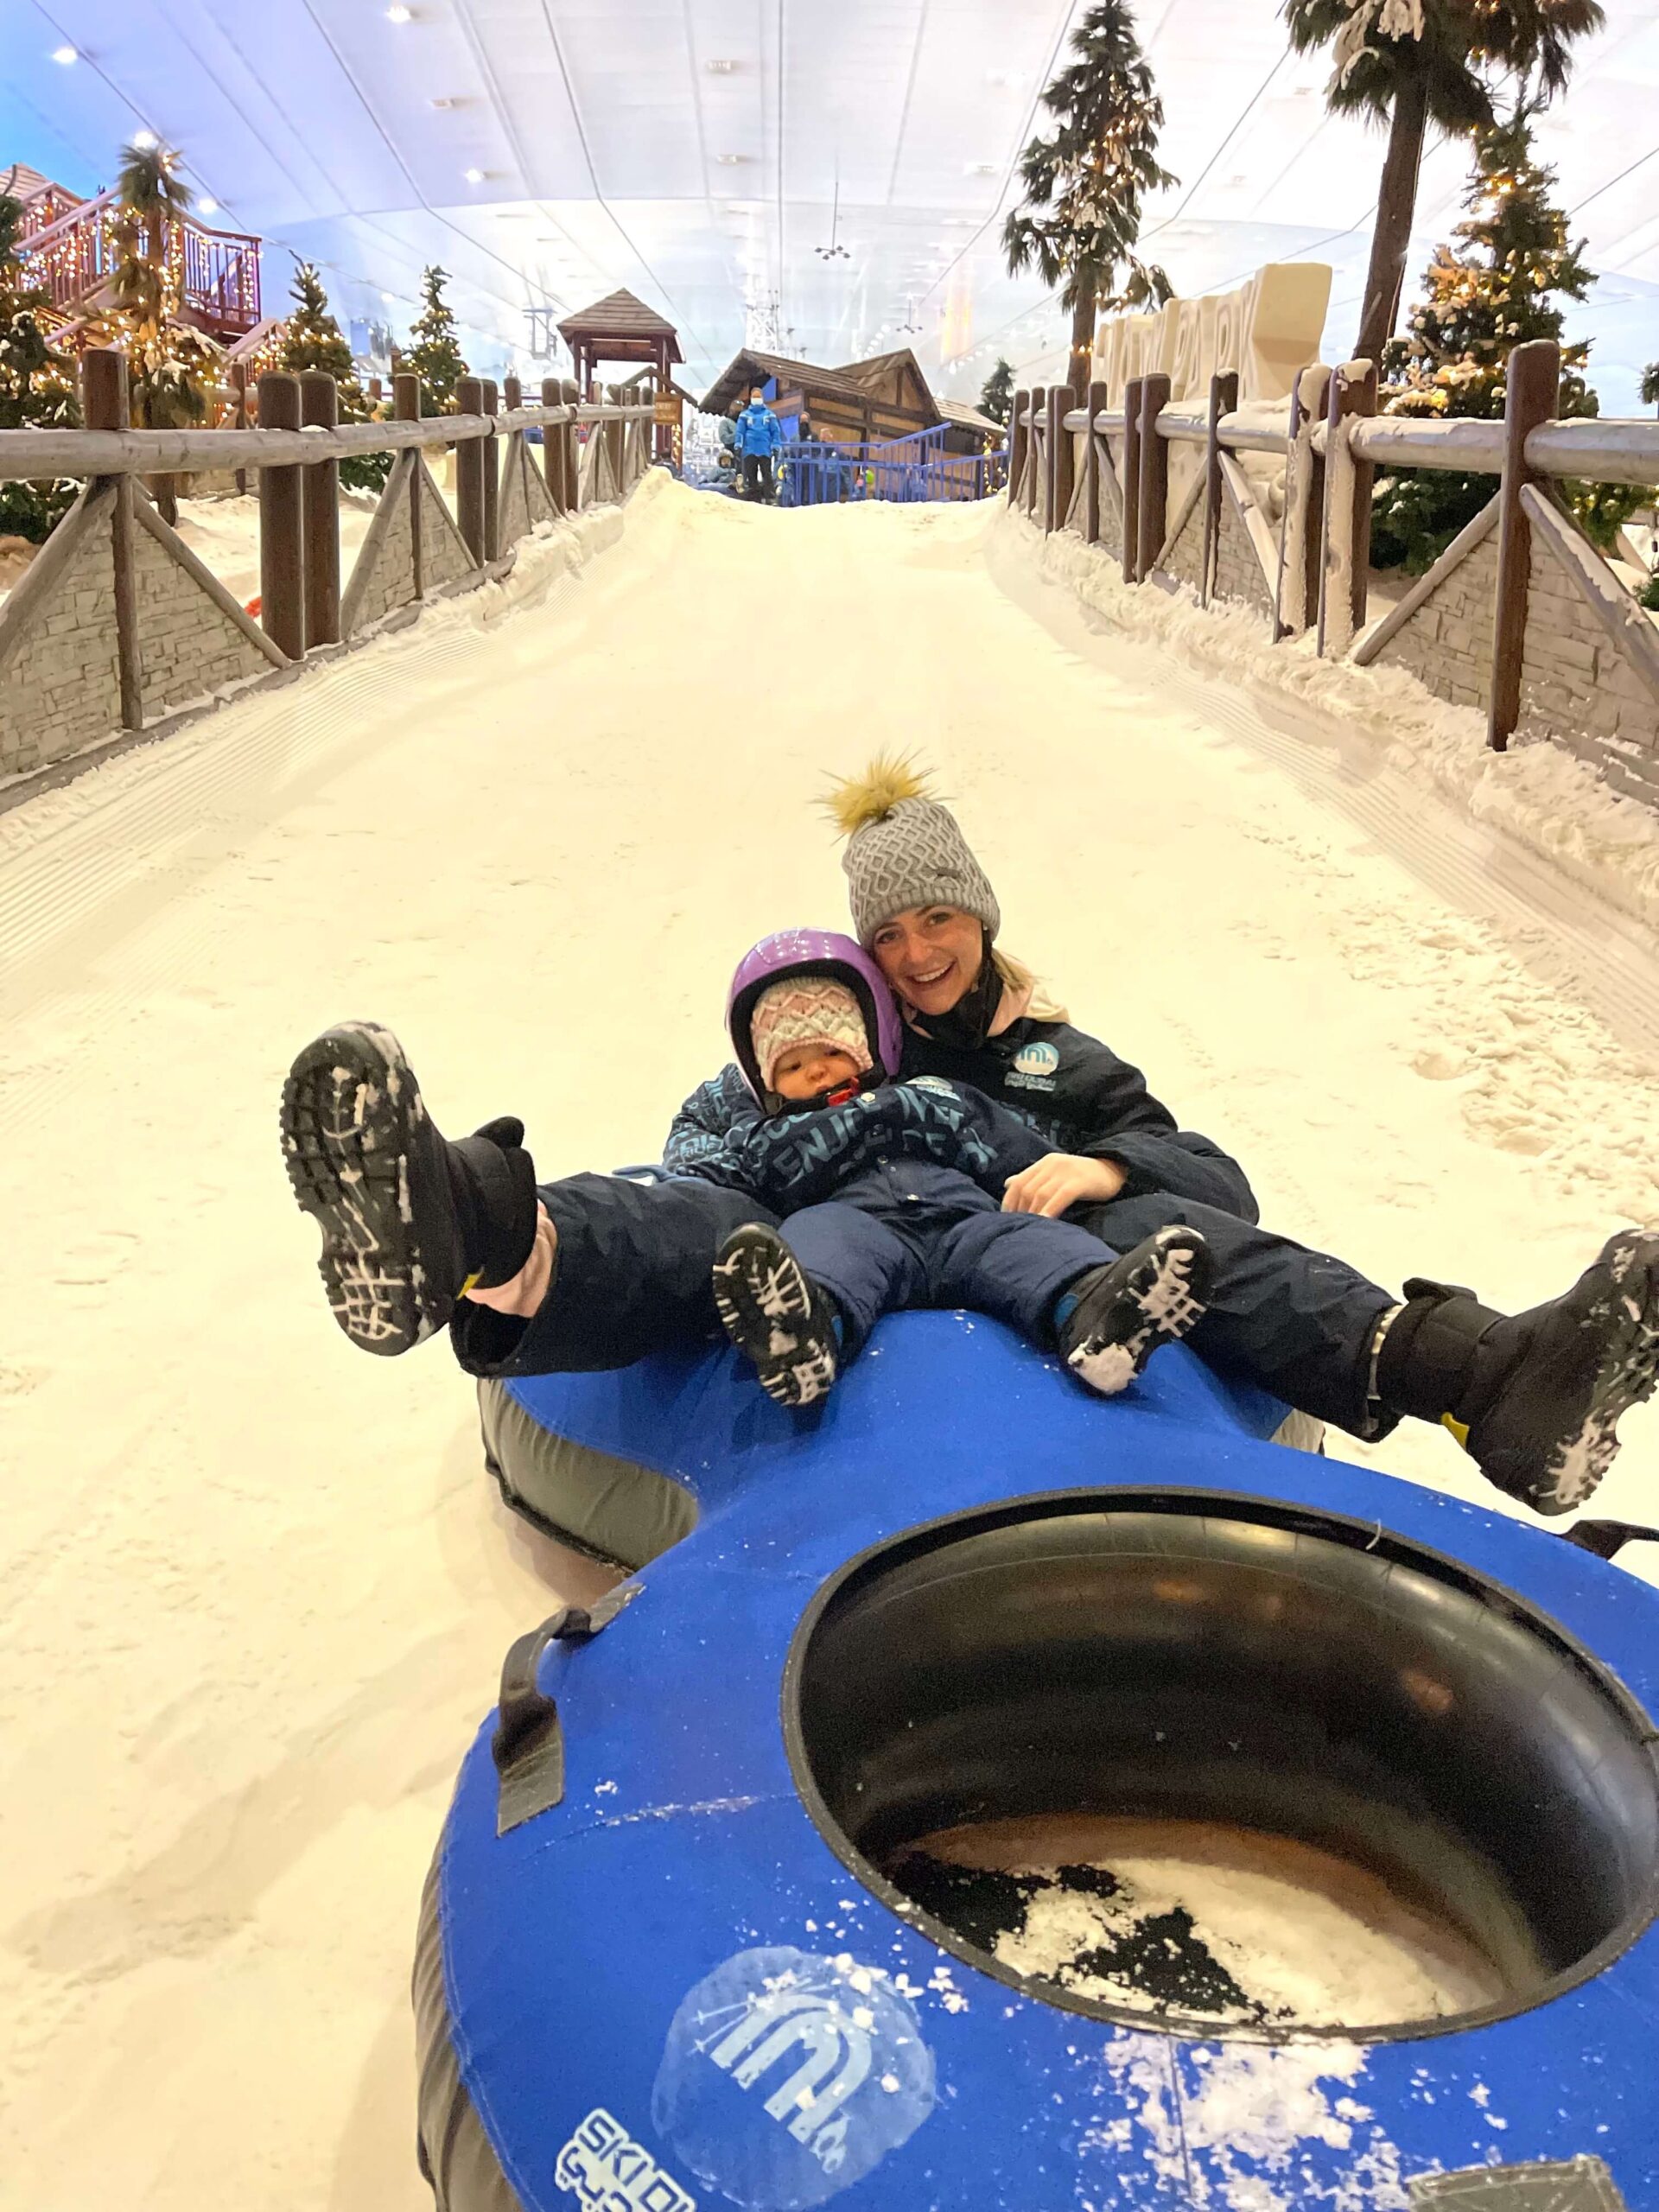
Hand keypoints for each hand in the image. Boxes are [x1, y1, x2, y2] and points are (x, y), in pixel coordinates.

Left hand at [1001, 1154, 1127, 1216]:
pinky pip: (1060, 1197)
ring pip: (1040, 1193)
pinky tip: (1045, 1222)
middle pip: (1027, 1189)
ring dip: (1032, 1212)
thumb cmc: (1082, 1177)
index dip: (1009, 1202)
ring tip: (1028, 1229)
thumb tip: (1008, 1183)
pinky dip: (1050, 1210)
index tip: (1006, 1220)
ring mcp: (1066, 1172)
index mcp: (1044, 1163)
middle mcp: (1052, 1165)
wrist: (1113, 1170)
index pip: (1018, 1183)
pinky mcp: (1079, 1181)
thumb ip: (1033, 1179)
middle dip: (1020, 1210)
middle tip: (1018, 1228)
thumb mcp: (1055, 1174)